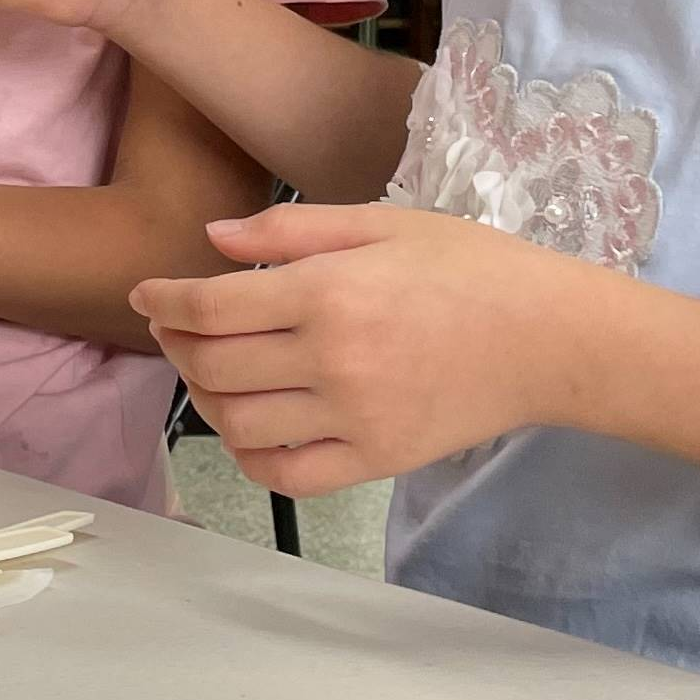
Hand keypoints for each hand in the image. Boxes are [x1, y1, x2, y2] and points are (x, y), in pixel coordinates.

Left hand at [133, 202, 617, 494]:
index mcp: (327, 293)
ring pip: (237, 424)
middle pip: (211, 367)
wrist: (552, 338)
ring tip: (211, 375)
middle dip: (176, 346)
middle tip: (176, 330)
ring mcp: (353, 418)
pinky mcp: (376, 460)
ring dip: (205, 400)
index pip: (210, 307)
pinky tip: (248, 429)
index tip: (147, 296)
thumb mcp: (383, 224)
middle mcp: (331, 360)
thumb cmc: (472, 267)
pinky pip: (287, 475)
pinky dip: (250, 456)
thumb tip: (211, 241)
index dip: (164, 302)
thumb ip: (292, 229)